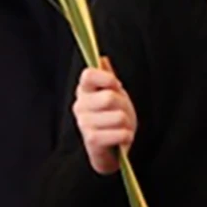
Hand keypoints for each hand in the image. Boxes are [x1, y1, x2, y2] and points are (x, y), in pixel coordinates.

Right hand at [72, 60, 136, 175]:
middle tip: (122, 113)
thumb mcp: (114, 94)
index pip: (88, 74)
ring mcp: (83, 123)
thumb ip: (108, 77)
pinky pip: (120, 133)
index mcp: (84, 90)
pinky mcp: (91, 141)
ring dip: (127, 124)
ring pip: (119, 117)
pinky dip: (127, 136)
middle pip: (109, 97)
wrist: (113, 148)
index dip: (106, 78)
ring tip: (121, 127)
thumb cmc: (113, 117)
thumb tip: (102, 58)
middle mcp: (79, 106)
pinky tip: (121, 139)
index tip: (115, 86)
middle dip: (124, 105)